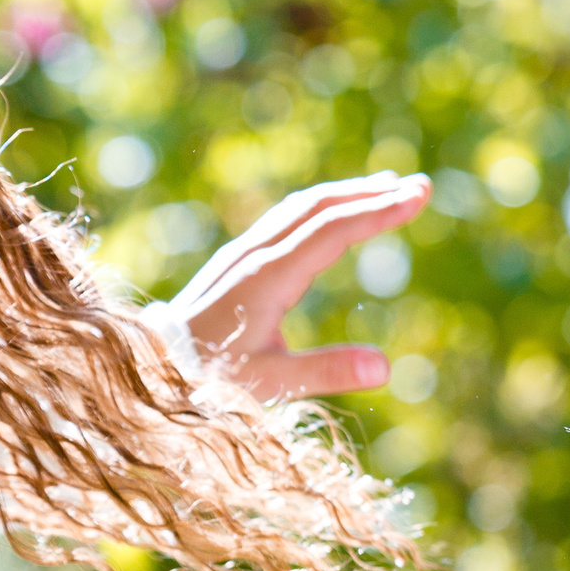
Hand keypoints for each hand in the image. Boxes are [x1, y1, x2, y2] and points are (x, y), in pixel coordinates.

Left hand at [169, 172, 430, 402]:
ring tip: (387, 189)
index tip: (417, 197)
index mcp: (267, 277)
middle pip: (316, 207)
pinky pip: (284, 220)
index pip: (331, 229)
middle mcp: (253, 255)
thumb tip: (384, 367)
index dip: (377, 211)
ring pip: (298, 209)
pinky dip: (319, 208)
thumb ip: (324, 372)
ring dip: (344, 195)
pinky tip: (335, 215)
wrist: (151, 366)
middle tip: (418, 187)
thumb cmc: (208, 378)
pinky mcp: (234, 262)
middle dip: (369, 193)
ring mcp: (241, 255)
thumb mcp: (269, 383)